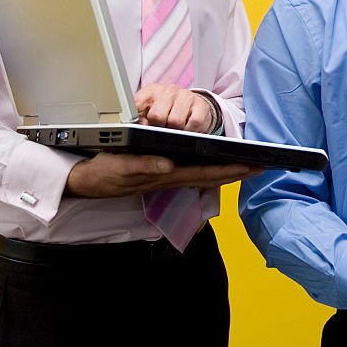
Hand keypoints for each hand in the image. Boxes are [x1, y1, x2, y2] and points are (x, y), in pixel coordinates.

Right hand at [64, 151, 258, 197]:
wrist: (85, 181)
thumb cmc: (102, 172)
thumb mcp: (119, 167)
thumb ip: (143, 166)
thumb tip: (168, 165)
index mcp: (165, 174)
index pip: (205, 173)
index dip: (229, 169)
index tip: (251, 165)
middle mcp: (170, 177)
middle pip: (211, 176)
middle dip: (237, 171)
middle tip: (262, 166)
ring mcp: (167, 177)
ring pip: (204, 176)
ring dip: (227, 171)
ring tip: (247, 165)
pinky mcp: (161, 174)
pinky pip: (192, 174)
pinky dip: (210, 170)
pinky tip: (218, 167)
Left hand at [134, 83, 217, 132]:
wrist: (194, 106)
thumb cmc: (168, 110)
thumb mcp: (150, 111)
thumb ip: (139, 117)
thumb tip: (138, 126)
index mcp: (152, 91)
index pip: (137, 102)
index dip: (137, 119)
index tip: (141, 126)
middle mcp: (168, 90)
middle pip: (157, 116)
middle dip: (158, 127)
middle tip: (162, 128)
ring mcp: (186, 96)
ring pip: (175, 121)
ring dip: (175, 131)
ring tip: (175, 129)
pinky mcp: (201, 105)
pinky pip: (193, 123)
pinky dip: (190, 130)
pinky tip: (187, 128)